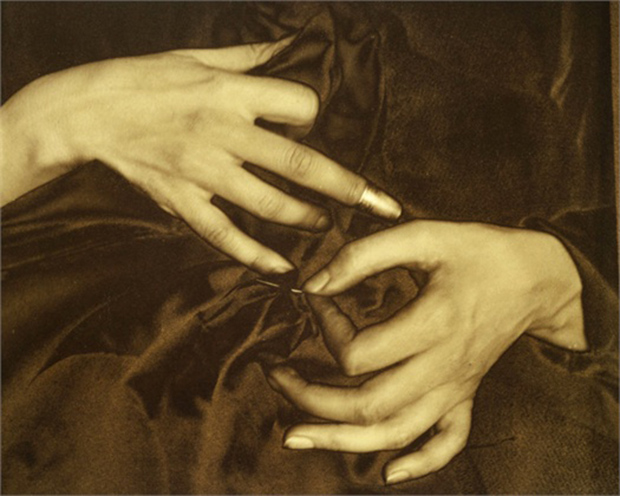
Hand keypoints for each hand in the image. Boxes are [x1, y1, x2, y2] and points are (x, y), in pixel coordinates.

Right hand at [0, 38, 400, 273]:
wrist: (86, 112)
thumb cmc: (144, 78)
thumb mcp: (198, 56)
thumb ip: (251, 57)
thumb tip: (292, 45)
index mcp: (232, 93)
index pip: (300, 106)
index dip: (316, 115)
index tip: (315, 123)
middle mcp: (225, 134)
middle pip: (300, 163)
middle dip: (347, 186)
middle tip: (380, 203)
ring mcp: (205, 173)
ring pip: (270, 204)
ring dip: (307, 219)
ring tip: (329, 226)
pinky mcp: (184, 201)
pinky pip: (225, 235)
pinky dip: (256, 255)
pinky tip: (284, 268)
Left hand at [267, 220, 584, 483]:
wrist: (537, 276)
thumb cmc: (478, 251)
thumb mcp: (423, 235)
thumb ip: (363, 255)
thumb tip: (313, 283)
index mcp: (432, 325)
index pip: (357, 352)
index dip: (324, 327)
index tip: (316, 298)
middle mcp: (443, 368)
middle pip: (367, 406)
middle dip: (311, 397)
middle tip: (277, 375)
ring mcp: (455, 388)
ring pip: (395, 433)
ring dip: (341, 439)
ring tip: (296, 434)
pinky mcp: (465, 395)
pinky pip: (447, 443)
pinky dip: (418, 463)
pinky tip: (388, 471)